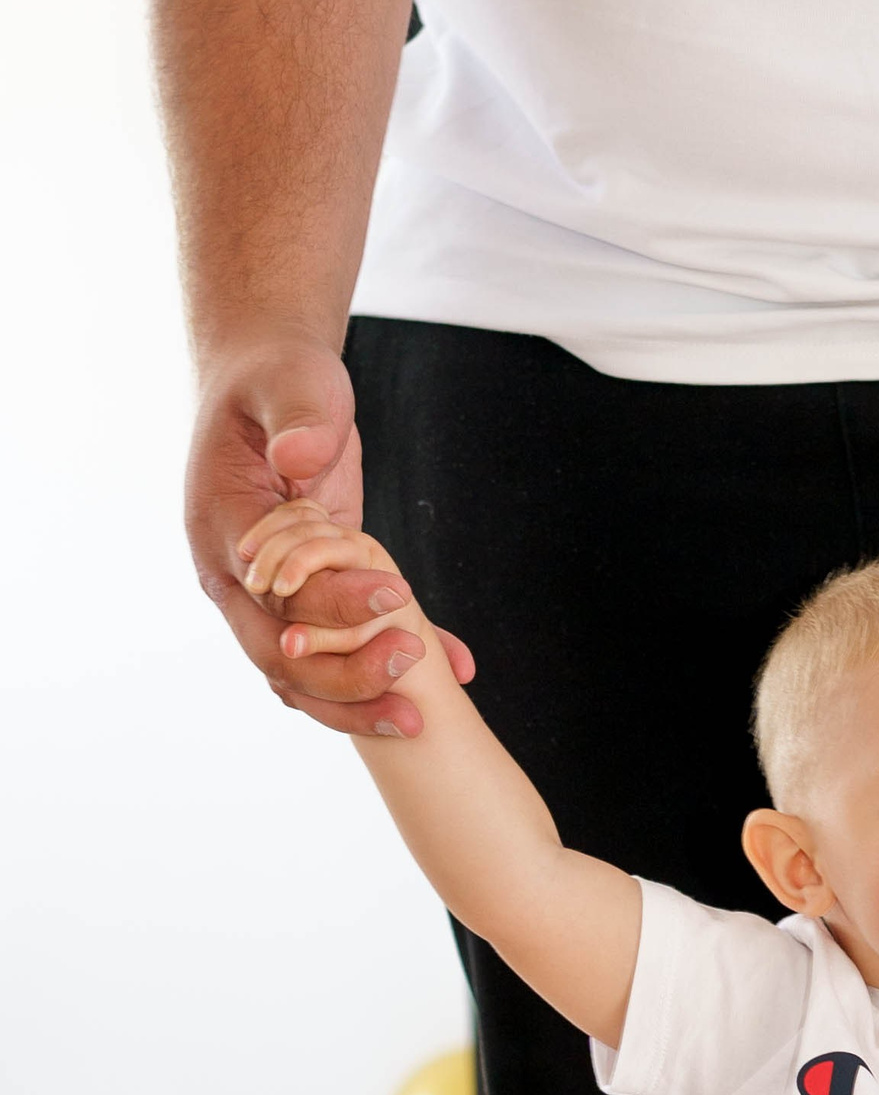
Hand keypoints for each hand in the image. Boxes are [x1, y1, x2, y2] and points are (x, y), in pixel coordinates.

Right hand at [185, 335, 473, 736]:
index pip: (271, 592)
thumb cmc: (280, 378)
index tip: (393, 596)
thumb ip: (297, 417)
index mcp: (223, 528)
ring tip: (418, 716)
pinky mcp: (308, 599)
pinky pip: (334, 652)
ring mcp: (269, 597)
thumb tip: (301, 455)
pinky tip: (438, 675)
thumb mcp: (291, 382)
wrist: (275, 384)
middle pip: (277, 657)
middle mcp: (238, 577)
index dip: (329, 604)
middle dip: (342, 680)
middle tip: (409, 675)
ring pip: (300, 676)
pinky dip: (377, 675)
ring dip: (355, 699)